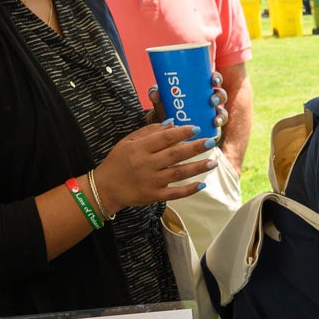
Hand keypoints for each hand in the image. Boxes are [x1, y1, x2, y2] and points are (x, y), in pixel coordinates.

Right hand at [95, 123, 217, 211]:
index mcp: (139, 149)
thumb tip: (172, 123)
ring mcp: (151, 181)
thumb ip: (149, 132)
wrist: (105, 188)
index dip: (181, 133)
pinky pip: (174, 193)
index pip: (164, 138)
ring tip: (213, 162)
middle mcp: (146, 164)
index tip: (196, 128)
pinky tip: (201, 184)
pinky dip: (188, 190)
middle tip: (212, 142)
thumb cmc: (117, 162)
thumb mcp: (127, 142)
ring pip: (178, 173)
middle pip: (175, 155)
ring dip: (197, 168)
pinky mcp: (153, 196)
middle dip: (195, 148)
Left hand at [144, 70, 230, 135]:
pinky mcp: (209, 128)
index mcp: (201, 88)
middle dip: (219, 97)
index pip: (213, 80)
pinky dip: (217, 132)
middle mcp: (208, 100)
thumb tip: (155, 94)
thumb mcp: (161, 100)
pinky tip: (215, 135)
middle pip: (220, 95)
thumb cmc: (166, 107)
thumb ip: (157, 94)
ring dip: (221, 116)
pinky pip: (218, 129)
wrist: (163, 127)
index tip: (213, 80)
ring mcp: (210, 115)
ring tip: (215, 121)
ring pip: (222, 112)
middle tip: (212, 101)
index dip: (217, 78)